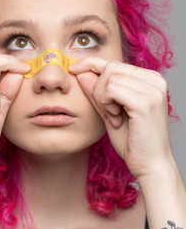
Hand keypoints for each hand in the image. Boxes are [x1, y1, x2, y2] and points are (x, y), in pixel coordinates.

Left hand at [69, 58, 171, 179]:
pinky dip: (106, 104)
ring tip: (115, 118)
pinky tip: (116, 119)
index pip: (115, 63)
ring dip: (103, 99)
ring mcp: (152, 89)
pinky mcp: (145, 101)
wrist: (150, 165)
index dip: (91, 64)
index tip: (74, 69)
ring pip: (108, 78)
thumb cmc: (133, 142)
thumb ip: (97, 92)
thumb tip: (80, 72)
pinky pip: (111, 89)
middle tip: (108, 112)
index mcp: (150, 80)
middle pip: (110, 67)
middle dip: (98, 89)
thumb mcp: (109, 112)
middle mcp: (155, 80)